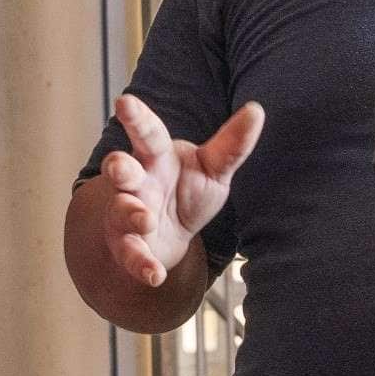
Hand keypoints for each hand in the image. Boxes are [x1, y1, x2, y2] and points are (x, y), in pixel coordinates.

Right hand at [98, 95, 264, 287]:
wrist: (171, 237)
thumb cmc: (187, 191)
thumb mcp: (213, 169)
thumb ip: (232, 144)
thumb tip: (257, 109)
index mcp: (156, 156)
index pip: (148, 133)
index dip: (137, 118)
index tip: (125, 100)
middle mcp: (136, 182)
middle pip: (120, 169)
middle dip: (117, 167)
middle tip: (119, 165)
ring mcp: (127, 214)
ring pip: (121, 211)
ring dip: (130, 214)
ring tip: (146, 218)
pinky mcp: (129, 247)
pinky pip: (131, 255)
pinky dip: (141, 265)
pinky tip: (155, 275)